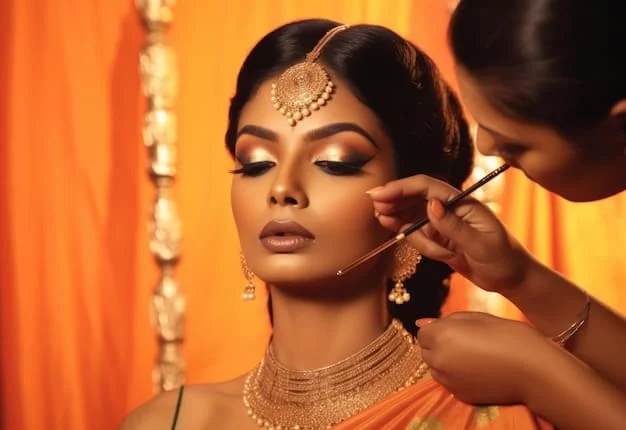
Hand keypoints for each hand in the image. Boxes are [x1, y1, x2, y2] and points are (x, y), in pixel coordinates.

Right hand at [368, 174, 530, 292]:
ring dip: (402, 222)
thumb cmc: (503, 259)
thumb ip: (454, 225)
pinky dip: (414, 240)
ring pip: (413, 217)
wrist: (511, 278)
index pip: (426, 187)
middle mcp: (450, 209)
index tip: (380, 194)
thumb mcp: (480, 244)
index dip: (401, 188)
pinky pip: (419, 235)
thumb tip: (431, 204)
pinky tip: (409, 238)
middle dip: (394, 201)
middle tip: (376, 207)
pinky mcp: (440, 238)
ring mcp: (443, 224)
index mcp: (462, 202)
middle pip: (415, 197)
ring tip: (385, 222)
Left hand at [417, 312, 553, 404]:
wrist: (534, 370)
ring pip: (435, 367)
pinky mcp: (459, 394)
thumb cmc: (509, 336)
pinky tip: (479, 370)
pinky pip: (448, 381)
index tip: (457, 329)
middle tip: (466, 341)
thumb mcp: (478, 317)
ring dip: (446, 360)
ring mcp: (448, 380)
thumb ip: (447, 320)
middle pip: (426, 351)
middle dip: (439, 345)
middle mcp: (438, 360)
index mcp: (441, 336)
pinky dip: (456, 375)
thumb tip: (421, 321)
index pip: (423, 332)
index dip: (439, 329)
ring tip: (474, 356)